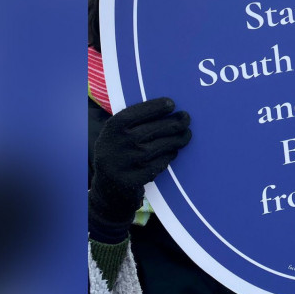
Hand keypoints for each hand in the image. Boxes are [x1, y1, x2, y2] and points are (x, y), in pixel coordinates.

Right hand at [89, 97, 190, 242]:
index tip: (172, 104)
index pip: (136, 113)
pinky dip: (168, 157)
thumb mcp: (117, 136)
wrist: (108, 189)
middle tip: (186, 118)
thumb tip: (167, 108)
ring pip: (158, 147)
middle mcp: (116, 144)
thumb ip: (133, 124)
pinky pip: (158, 164)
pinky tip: (173, 152)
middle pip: (152, 129)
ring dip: (177, 139)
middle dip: (173, 122)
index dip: (155, 107)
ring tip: (186, 134)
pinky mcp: (132, 180)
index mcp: (111, 129)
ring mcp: (124, 164)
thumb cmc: (118, 154)